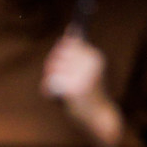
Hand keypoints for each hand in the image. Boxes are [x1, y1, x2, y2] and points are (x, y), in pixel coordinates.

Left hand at [43, 31, 123, 146]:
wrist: (98, 117)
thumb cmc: (90, 94)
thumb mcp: (87, 69)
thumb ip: (78, 53)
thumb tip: (70, 28)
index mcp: (95, 57)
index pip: (69, 43)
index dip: (58, 52)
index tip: (56, 63)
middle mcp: (90, 64)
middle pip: (58, 54)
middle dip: (50, 64)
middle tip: (51, 76)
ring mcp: (83, 76)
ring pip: (53, 68)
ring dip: (48, 78)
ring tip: (54, 88)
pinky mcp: (74, 89)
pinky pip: (51, 82)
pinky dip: (47, 90)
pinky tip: (52, 96)